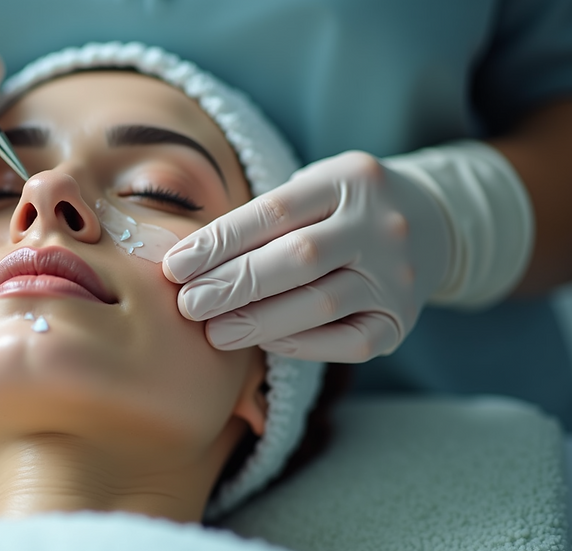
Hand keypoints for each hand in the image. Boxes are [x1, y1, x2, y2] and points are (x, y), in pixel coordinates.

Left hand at [162, 151, 451, 362]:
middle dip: (234, 284)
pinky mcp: (402, 318)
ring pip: (321, 303)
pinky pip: (349, 340)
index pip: (275, 212)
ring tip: (214, 332)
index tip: (176, 266)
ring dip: (259, 321)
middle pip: (298, 258)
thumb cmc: (344, 208)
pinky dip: (302, 344)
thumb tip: (191, 263)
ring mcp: (396, 274)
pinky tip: (265, 342)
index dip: (220, 241)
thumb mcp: (314, 189)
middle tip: (188, 304)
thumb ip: (264, 219)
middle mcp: (379, 225)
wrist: (433, 223)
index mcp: (349, 180)